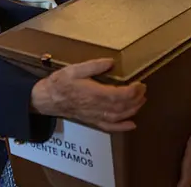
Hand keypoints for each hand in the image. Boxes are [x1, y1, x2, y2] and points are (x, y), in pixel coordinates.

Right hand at [31, 58, 146, 131]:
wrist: (47, 99)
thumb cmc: (60, 83)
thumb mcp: (74, 69)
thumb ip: (93, 66)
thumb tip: (110, 62)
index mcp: (93, 93)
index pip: (119, 95)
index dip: (133, 91)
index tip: (140, 84)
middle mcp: (95, 107)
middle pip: (122, 107)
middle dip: (136, 99)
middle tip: (143, 90)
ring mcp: (94, 116)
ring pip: (118, 117)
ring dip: (133, 110)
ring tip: (141, 101)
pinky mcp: (92, 121)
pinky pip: (109, 127)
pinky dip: (122, 127)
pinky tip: (132, 125)